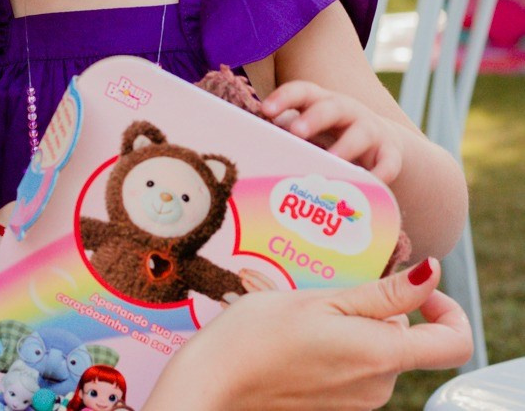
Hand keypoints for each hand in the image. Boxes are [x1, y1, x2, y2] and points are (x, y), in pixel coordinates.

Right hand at [143, 258, 471, 410]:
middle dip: (377, 307)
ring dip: (352, 322)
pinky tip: (299, 330)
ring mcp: (358, 401)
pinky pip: (354, 366)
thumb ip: (383, 293)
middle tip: (333, 282)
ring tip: (308, 305)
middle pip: (405, 338)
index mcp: (381, 355)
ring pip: (376, 348)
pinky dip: (338, 342)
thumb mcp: (322, 300)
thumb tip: (431, 272)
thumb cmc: (259, 335)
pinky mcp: (337, 405)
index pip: (454, 341)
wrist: (217, 381)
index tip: (415, 286)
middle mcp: (379, 386)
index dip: (448, 307)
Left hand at [261, 80, 402, 182]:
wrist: (378, 142)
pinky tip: (370, 184)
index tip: (266, 110)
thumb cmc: (329, 136)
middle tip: (295, 132)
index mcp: (320, 101)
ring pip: (360, 132)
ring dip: (345, 146)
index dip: (283, 98)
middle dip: (313, 118)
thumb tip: (250, 146)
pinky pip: (388, 161)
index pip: (301, 91)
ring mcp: (370, 129)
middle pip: (330, 107)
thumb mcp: (309, 130)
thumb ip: (286, 134)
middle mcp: (346, 111)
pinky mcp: (389, 152)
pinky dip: (381, 172)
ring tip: (331, 161)